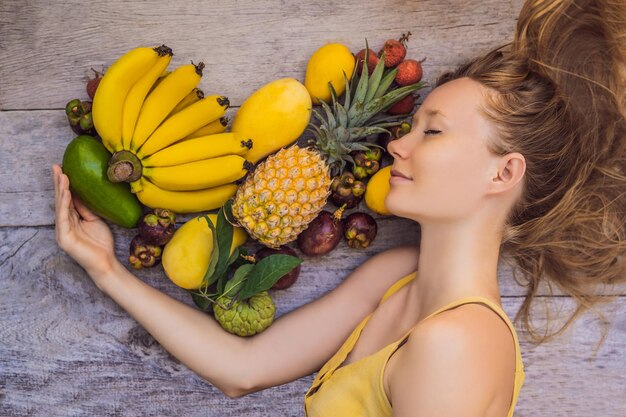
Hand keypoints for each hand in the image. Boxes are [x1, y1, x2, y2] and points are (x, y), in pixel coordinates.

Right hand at [53, 164, 117, 284]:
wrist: (106, 261)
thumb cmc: (101, 242)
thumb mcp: (95, 219)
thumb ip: (86, 208)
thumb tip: (80, 192)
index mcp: (71, 219)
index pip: (66, 199)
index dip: (64, 184)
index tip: (63, 168)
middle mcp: (64, 224)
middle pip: (60, 200)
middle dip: (58, 183)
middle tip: (56, 166)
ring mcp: (62, 231)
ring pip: (60, 207)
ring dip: (61, 190)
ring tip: (62, 176)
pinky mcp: (64, 238)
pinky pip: (63, 218)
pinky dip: (64, 204)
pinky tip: (66, 193)